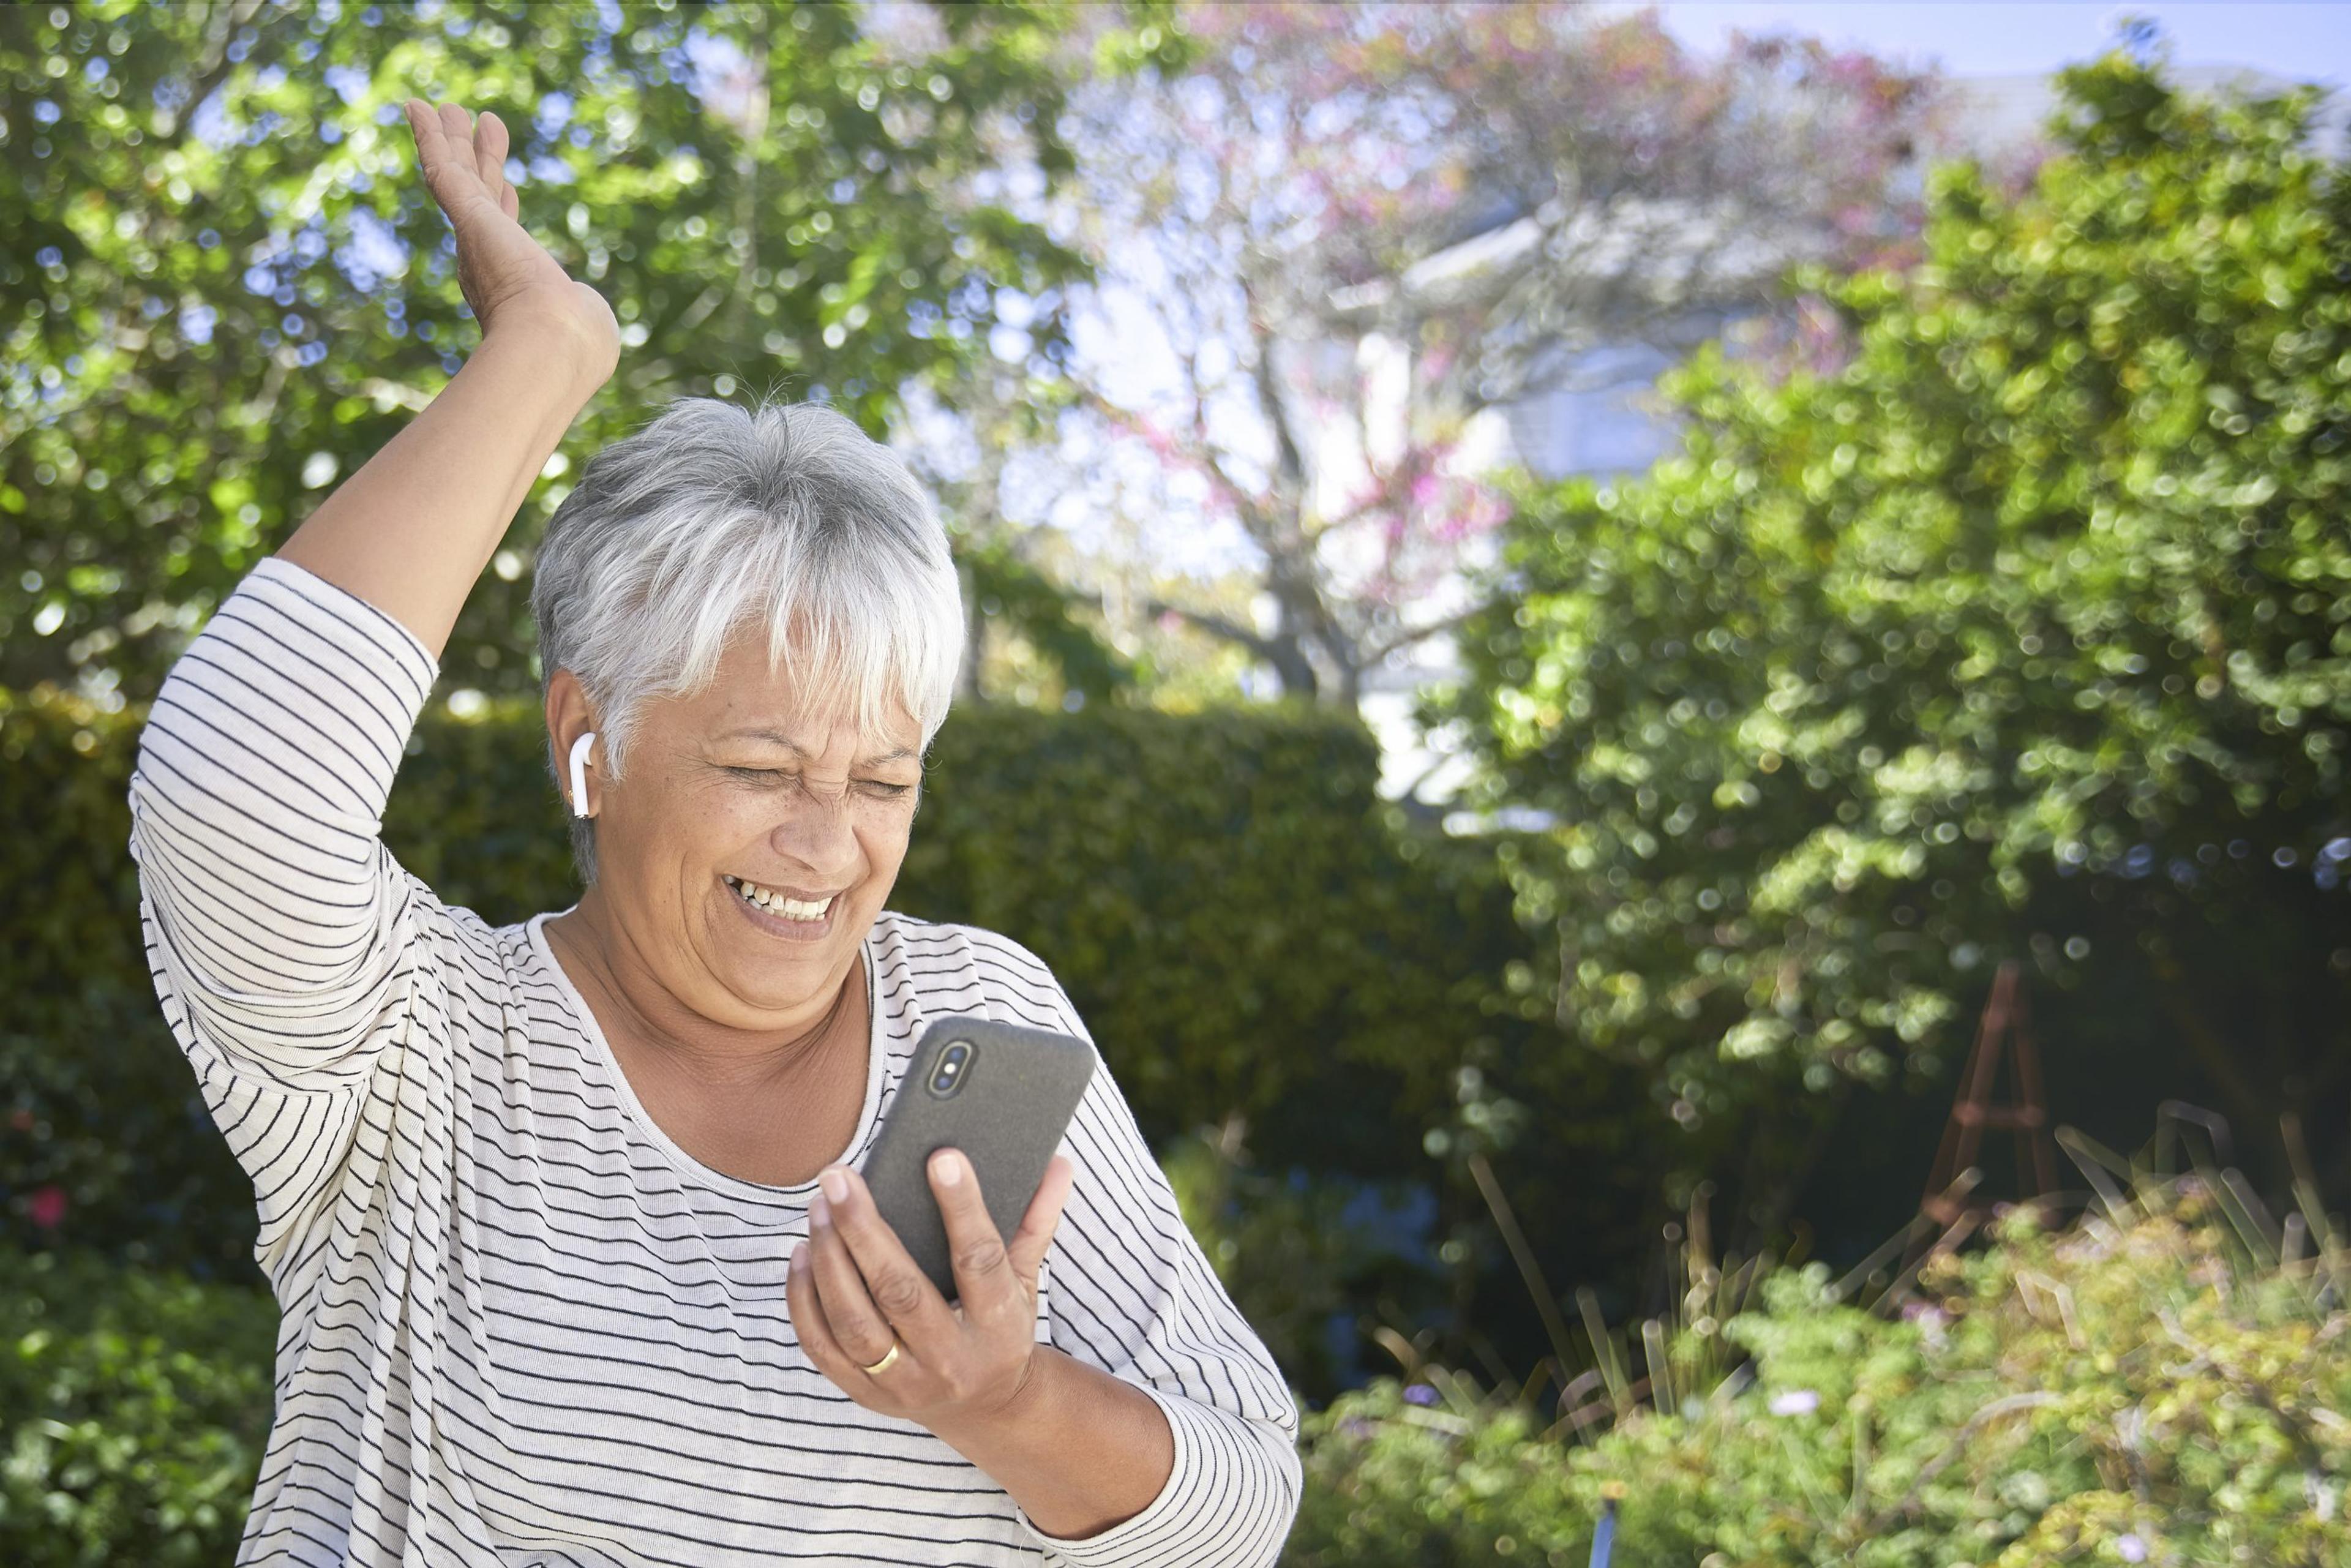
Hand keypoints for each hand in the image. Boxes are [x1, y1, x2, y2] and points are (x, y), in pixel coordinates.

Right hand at [403, 99, 617, 384]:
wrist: (553, 346)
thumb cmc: (577, 345)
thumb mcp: (586, 327)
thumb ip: (582, 317)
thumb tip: (587, 319)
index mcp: (515, 284)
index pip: (509, 233)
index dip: (507, 205)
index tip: (509, 186)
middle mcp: (485, 261)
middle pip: (481, 196)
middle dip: (478, 162)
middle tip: (471, 127)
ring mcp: (476, 237)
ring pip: (459, 176)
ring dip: (452, 140)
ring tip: (447, 107)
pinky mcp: (470, 216)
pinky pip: (443, 167)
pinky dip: (428, 135)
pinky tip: (419, 105)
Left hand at [789, 1150, 1077, 1440]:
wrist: (986, 1409)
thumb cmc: (1002, 1328)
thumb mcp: (1026, 1281)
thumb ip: (1036, 1223)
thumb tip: (1059, 1163)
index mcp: (998, 1327)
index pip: (980, 1261)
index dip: (962, 1208)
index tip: (941, 1156)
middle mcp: (950, 1360)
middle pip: (900, 1291)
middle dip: (864, 1229)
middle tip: (839, 1177)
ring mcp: (903, 1383)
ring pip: (853, 1320)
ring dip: (829, 1259)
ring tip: (819, 1208)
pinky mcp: (865, 1394)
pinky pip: (822, 1346)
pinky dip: (804, 1298)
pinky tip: (802, 1252)